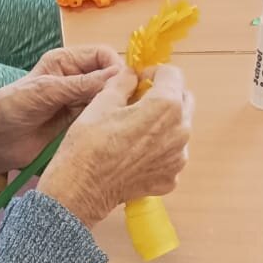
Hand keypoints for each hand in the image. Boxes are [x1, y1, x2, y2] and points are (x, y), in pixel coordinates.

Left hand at [0, 46, 121, 183]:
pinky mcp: (76, 122)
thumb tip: (118, 76)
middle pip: (108, 77)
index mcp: (65, 61)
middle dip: (118, 87)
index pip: (102, 55)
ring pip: (106, 98)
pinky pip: (98, 116)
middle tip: (125, 105)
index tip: (124, 85)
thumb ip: (81, 85)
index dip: (115, 67)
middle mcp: (74, 78)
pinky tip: (110, 128)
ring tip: (120, 118)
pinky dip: (105, 120)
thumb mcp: (46, 91)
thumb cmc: (10, 108)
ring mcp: (76, 100)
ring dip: (112, 105)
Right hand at [38, 63, 193, 228]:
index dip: (152, 72)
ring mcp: (178, 158)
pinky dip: (158, 148)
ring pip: (178, 128)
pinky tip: (133, 152)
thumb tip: (132, 76)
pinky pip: (171, 154)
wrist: (80, 189)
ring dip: (162, 122)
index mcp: (166, 107)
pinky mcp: (170, 177)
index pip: (173, 75)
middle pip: (183, 100)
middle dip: (163, 95)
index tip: (137, 80)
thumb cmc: (88, 145)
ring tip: (133, 129)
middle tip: (137, 101)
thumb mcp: (102, 101)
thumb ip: (124, 81)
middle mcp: (180, 132)